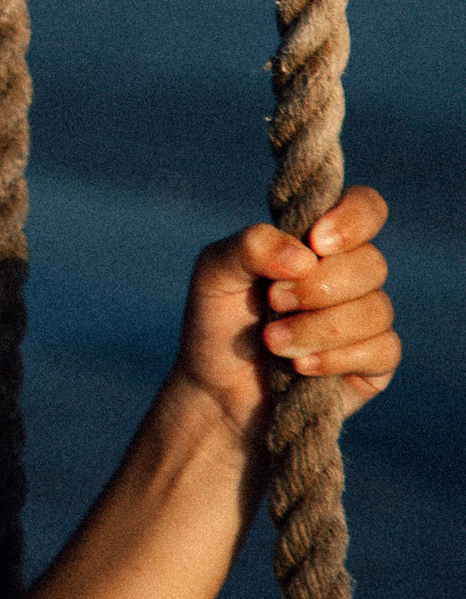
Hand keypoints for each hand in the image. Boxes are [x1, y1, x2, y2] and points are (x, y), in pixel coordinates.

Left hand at [169, 186, 399, 445]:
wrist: (216, 390)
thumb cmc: (217, 322)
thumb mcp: (215, 272)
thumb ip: (250, 246)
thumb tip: (304, 255)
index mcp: (319, 242)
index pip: (366, 208)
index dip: (352, 219)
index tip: (316, 242)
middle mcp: (351, 275)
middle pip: (370, 263)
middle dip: (316, 287)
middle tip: (272, 302)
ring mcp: (367, 319)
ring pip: (375, 309)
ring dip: (318, 328)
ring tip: (273, 342)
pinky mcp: (374, 363)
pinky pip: (382, 350)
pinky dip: (336, 357)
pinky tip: (300, 368)